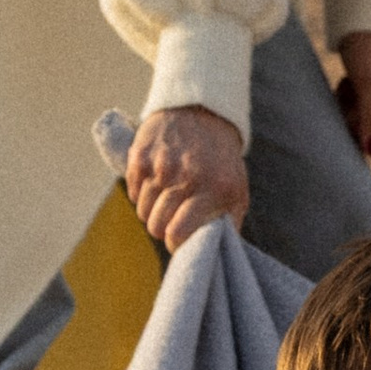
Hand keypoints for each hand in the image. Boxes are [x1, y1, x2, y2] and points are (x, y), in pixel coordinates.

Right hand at [125, 103, 250, 251]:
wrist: (204, 112)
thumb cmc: (221, 160)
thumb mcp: (237, 189)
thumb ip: (229, 223)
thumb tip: (218, 257)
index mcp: (214, 189)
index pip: (177, 233)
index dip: (174, 243)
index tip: (177, 240)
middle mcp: (186, 176)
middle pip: (156, 225)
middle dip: (161, 228)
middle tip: (171, 218)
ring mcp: (161, 165)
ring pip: (143, 210)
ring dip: (151, 211)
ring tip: (165, 198)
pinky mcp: (141, 154)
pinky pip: (133, 191)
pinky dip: (141, 193)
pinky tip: (154, 183)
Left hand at [335, 30, 370, 161]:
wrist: (360, 15)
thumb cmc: (367, 44)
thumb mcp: (367, 82)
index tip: (355, 123)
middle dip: (358, 124)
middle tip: (348, 98)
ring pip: (363, 126)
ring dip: (349, 112)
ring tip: (346, 86)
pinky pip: (356, 113)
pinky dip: (347, 103)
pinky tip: (346, 83)